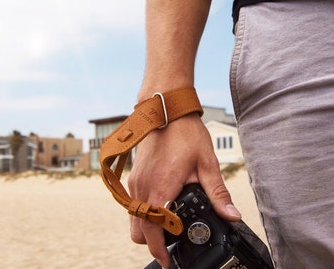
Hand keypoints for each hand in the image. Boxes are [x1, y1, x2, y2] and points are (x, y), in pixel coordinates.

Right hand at [128, 113, 240, 267]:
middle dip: (151, 241)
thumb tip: (231, 215)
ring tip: (166, 224)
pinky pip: (132, 203)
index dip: (158, 249)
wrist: (166, 110)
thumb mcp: (206, 163)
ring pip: (133, 217)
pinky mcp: (133, 175)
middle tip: (170, 242)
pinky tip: (159, 204)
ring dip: (146, 226)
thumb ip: (217, 192)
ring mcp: (134, 181)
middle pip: (138, 229)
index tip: (166, 261)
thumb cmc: (186, 133)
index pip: (153, 229)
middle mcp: (142, 186)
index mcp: (161, 186)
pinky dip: (142, 212)